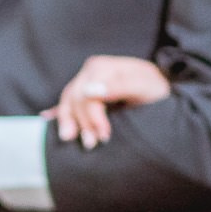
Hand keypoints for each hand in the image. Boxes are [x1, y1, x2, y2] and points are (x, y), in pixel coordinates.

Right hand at [51, 55, 170, 147]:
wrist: (162, 87)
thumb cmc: (156, 87)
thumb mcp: (144, 86)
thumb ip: (119, 86)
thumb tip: (89, 90)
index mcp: (101, 67)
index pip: (86, 95)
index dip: (92, 118)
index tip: (104, 136)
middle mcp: (90, 72)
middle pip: (74, 100)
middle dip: (82, 124)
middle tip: (92, 144)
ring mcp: (85, 81)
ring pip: (67, 102)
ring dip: (69, 122)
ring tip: (72, 139)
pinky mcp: (85, 91)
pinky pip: (66, 102)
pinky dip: (59, 112)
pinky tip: (48, 119)